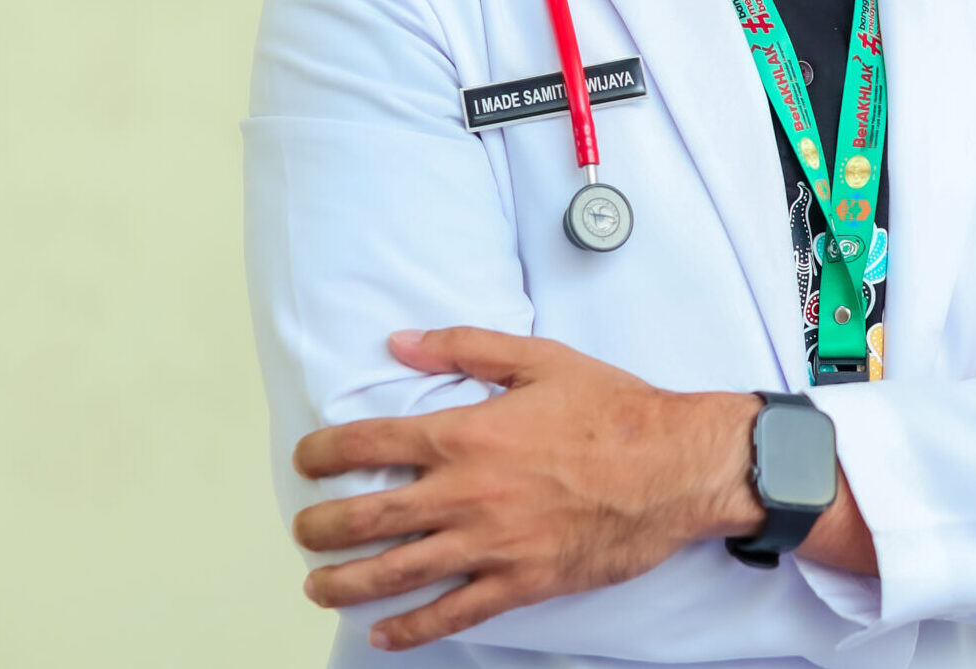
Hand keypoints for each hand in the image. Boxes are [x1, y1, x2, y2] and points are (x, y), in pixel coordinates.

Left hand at [289, 328, 760, 651]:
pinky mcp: (520, 581)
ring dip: (347, 583)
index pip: (373, 442)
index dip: (326, 452)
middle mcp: (468, 492)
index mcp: (468, 433)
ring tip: (320, 584)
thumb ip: (465, 347)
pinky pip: (453, 613)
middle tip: (303, 530)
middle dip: (322, 527)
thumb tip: (402, 341)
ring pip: (398, 572)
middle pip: (370, 516)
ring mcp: (492, 543)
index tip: (306, 459)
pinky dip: (410, 628)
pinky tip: (384, 632)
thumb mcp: (539, 359)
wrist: (671, 465)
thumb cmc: (612, 409)